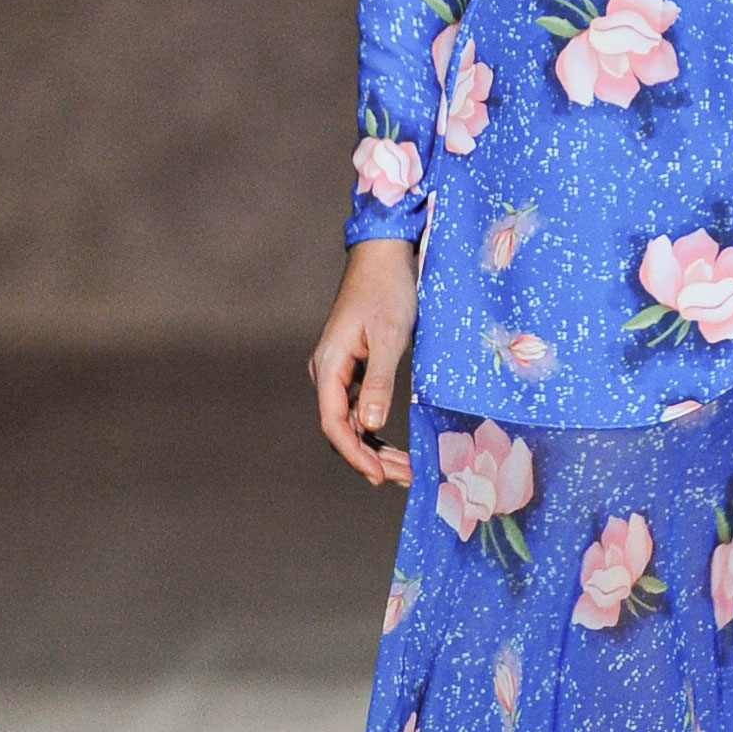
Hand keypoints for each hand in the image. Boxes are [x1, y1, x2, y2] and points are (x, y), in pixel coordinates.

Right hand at [309, 239, 420, 485]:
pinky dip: (375, 429)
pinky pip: (360, 408)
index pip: (334, 425)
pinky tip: (395, 445)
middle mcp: (328, 373)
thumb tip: (371, 426)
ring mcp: (339, 372)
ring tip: (404, 468)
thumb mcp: (389, 337)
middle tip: (404, 477)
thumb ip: (380, 382)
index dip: (356, 455)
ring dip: (374, 447)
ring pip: (351, 422)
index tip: (379, 476)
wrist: (384, 255)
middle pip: (342, 429)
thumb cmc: (388, 290)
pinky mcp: (354, 367)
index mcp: (329, 366)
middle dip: (370, 457)